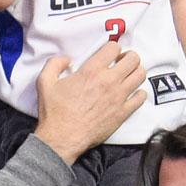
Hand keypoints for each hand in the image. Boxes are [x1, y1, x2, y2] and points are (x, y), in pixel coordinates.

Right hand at [35, 43, 145, 164]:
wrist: (62, 138)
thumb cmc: (54, 111)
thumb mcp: (45, 82)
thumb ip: (54, 64)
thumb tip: (66, 59)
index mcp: (91, 71)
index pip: (114, 47)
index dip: (112, 48)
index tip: (109, 53)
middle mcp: (109, 81)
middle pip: (133, 59)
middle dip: (129, 57)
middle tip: (122, 62)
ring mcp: (119, 97)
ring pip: (140, 75)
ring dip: (136, 72)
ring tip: (128, 76)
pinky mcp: (123, 113)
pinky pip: (141, 97)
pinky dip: (139, 93)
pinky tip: (131, 94)